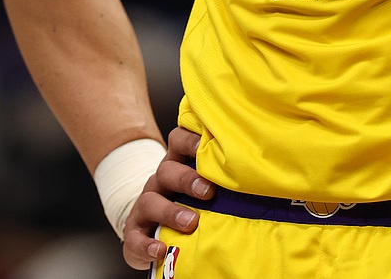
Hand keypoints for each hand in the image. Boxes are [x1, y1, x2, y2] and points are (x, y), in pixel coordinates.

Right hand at [122, 127, 215, 268]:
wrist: (154, 226)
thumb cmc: (188, 201)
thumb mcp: (201, 184)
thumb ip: (219, 177)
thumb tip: (255, 175)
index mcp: (177, 164)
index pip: (178, 141)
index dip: (190, 140)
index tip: (205, 145)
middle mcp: (160, 181)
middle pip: (166, 170)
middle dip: (186, 179)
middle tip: (208, 191)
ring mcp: (145, 205)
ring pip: (150, 201)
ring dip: (171, 212)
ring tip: (191, 223)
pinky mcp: (135, 231)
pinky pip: (135, 237)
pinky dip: (147, 244)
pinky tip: (160, 250)